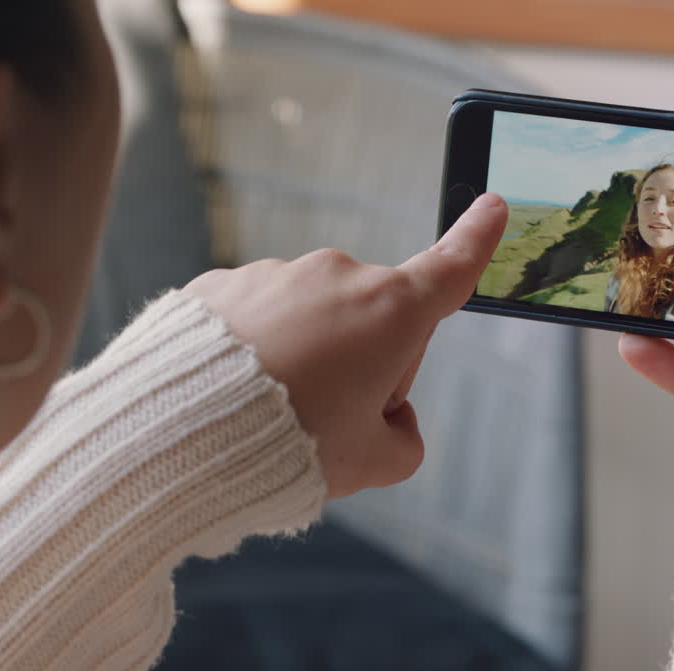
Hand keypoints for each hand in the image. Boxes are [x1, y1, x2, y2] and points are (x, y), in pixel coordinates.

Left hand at [184, 194, 507, 496]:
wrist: (180, 433)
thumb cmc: (291, 446)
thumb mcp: (372, 463)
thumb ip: (403, 441)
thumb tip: (390, 420)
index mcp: (389, 313)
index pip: (450, 268)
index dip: (478, 240)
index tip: (493, 204)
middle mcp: (337, 277)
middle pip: (374, 319)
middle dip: (365, 363)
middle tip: (329, 420)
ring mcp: (276, 275)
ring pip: (311, 320)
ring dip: (305, 357)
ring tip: (269, 412)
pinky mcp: (224, 285)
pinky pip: (258, 318)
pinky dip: (256, 350)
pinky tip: (232, 393)